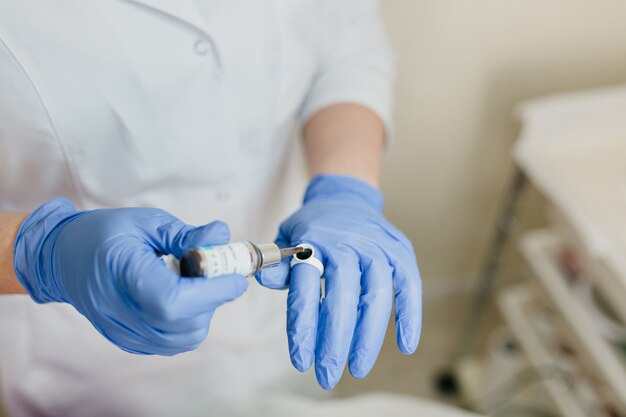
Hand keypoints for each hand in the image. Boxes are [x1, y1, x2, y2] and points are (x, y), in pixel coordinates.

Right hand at [13, 198, 247, 354]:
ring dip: (202, 312)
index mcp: (121, 273)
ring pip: (182, 338)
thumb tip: (222, 236)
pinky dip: (187, 323)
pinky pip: (171, 343)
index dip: (212, 293)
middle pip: (182, 324)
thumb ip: (186, 234)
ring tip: (191, 283)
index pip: (173, 300)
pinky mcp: (127, 341)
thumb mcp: (146, 222)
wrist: (63, 258)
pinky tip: (180, 297)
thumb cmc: (105, 234)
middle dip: (212, 299)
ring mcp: (121, 331)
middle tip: (213, 273)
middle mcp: (119, 311)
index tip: (237, 278)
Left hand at [257, 175, 421, 388]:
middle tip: (327, 376)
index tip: (301, 361)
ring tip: (357, 367)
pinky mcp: (401, 252)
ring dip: (368, 336)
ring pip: (376, 295)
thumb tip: (263, 279)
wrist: (346, 197)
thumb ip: (278, 264)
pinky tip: (405, 346)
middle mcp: (347, 242)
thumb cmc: (313, 227)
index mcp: (314, 240)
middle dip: (335, 341)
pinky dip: (410, 316)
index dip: (303, 327)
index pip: (306, 288)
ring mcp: (377, 246)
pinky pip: (409, 286)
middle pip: (342, 296)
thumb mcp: (287, 238)